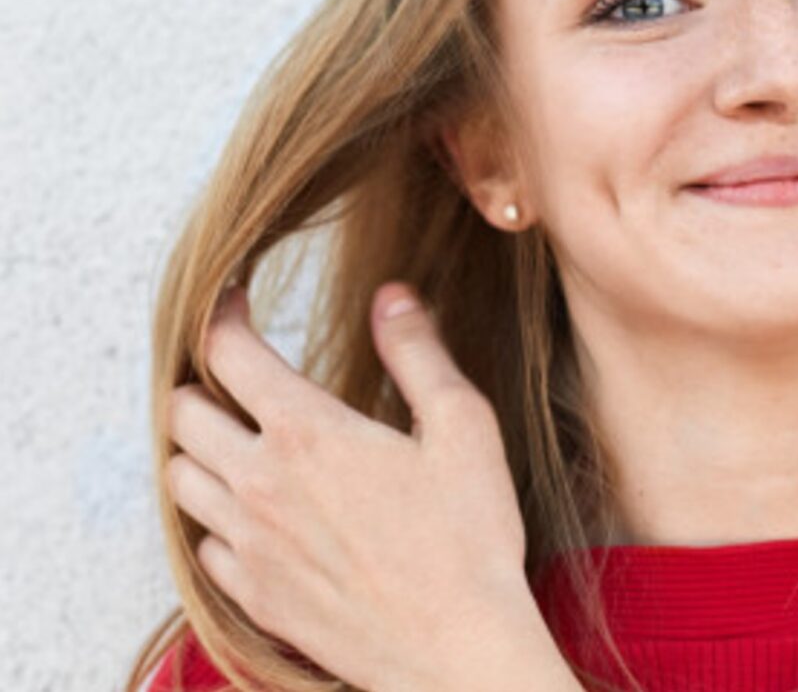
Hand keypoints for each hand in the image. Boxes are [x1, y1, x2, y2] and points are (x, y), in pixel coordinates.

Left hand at [166, 281, 543, 691]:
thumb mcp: (464, 426)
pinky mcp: (253, 595)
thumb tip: (391, 297)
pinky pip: (203, 543)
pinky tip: (260, 513)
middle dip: (204, 383)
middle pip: (183, 413)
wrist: (455, 649)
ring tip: (242, 441)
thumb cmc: (469, 537)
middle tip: (239, 378)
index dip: (224, 316)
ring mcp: (250, 545)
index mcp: (308, 432)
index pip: (229, 354)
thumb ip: (418, 353)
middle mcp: (260, 484)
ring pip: (180, 478)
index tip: (235, 302)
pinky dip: (217, 518)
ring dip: (201, 450)